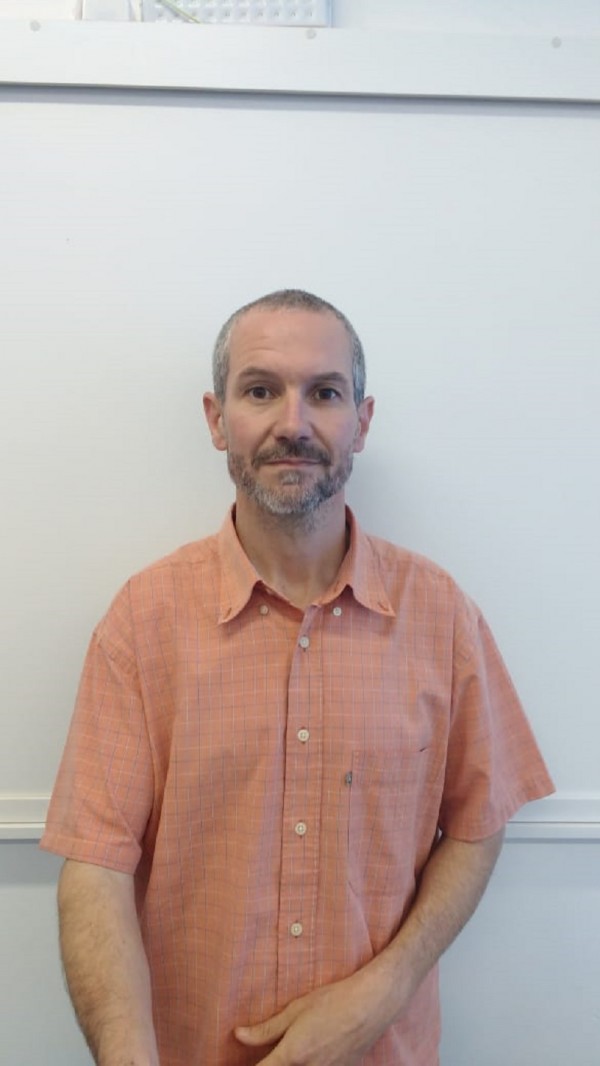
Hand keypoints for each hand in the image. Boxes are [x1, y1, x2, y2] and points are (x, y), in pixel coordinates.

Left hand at [234, 970, 396, 1065]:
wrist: (372, 1005)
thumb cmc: (333, 1001)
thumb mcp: (296, 1009)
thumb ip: (266, 1029)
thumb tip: (238, 1035)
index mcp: (292, 1055)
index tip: (236, 1064)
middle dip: (272, 1064)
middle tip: (268, 1055)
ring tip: (294, 1052)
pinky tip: (312, 1055)